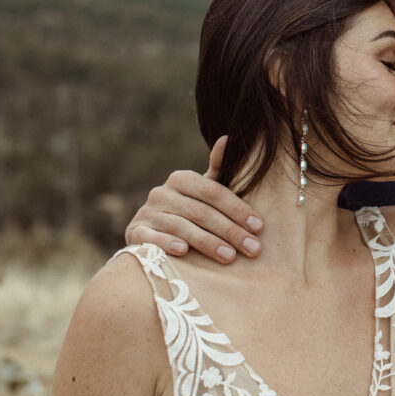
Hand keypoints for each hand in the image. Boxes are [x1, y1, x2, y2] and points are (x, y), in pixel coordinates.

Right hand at [124, 137, 263, 262]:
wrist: (150, 232)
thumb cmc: (188, 211)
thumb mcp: (203, 191)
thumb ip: (218, 169)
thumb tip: (229, 138)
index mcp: (181, 179)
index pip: (213, 192)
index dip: (238, 209)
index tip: (259, 227)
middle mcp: (161, 193)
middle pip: (201, 212)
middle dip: (230, 231)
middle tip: (252, 249)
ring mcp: (147, 213)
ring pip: (180, 227)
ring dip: (207, 243)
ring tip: (230, 257)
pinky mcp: (134, 233)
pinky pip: (151, 238)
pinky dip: (167, 243)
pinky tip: (184, 252)